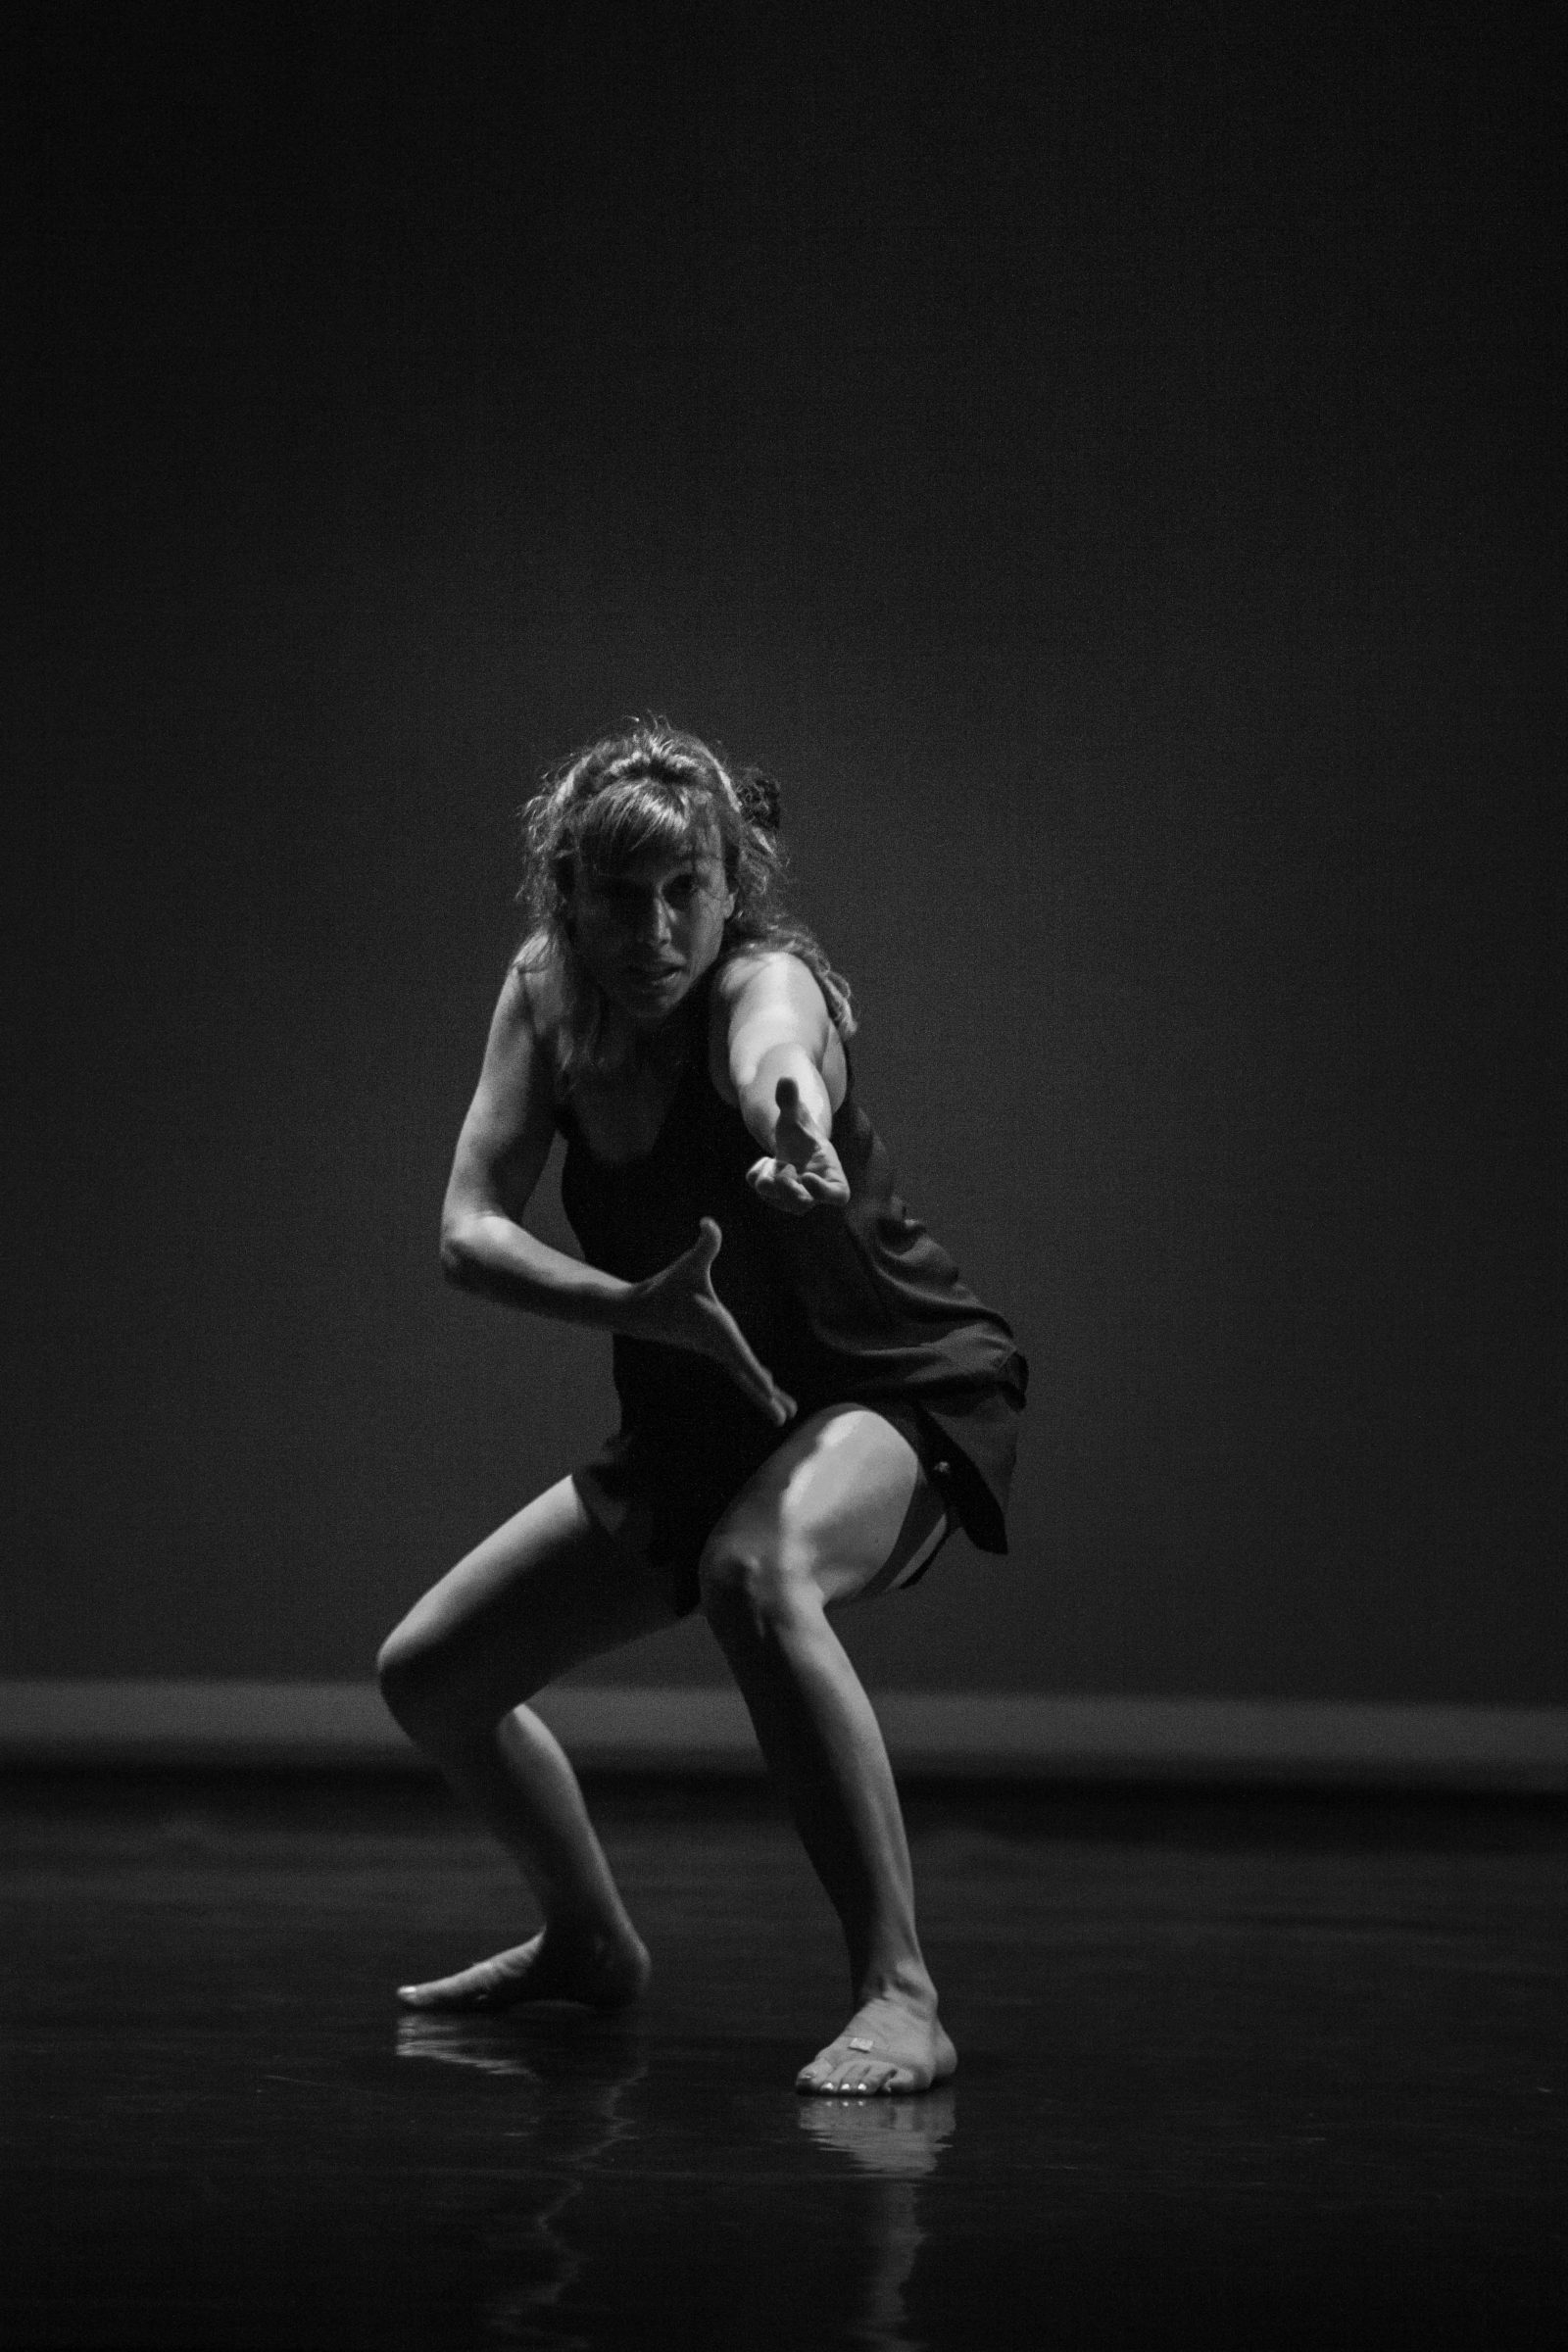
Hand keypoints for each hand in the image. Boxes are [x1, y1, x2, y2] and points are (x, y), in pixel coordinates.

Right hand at [628, 1219, 796, 1425]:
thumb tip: (709, 1222)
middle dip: (766, 1397)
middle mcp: (719, 1346)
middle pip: (746, 1375)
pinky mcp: (714, 1351)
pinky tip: (769, 1387)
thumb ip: (705, 1245)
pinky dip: (755, 1380)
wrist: (639, 1311)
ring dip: (765, 1396)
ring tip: (785, 1413)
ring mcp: (716, 1351)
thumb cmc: (666, 1287)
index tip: (769, 1388)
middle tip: (786, 1418)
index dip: (755, 1370)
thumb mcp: (688, 1264)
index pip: (739, 1353)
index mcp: (717, 1330)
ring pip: (745, 1377)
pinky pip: (740, 1370)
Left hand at [745, 1077, 849, 1216]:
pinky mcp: (775, 1196)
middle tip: (781, 1168)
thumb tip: (786, 1079)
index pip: (838, 1196)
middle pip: (803, 1204)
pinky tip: (766, 1161)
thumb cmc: (802, 1129)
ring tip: (770, 1160)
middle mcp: (814, 1191)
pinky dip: (757, 1173)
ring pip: (780, 1201)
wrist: (791, 1138)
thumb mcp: (795, 1114)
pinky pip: (762, 1190)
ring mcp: (794, 1197)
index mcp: (831, 1174)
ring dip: (769, 1181)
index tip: (808, 1178)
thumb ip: (791, 1101)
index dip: (825, 1193)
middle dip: (786, 1188)